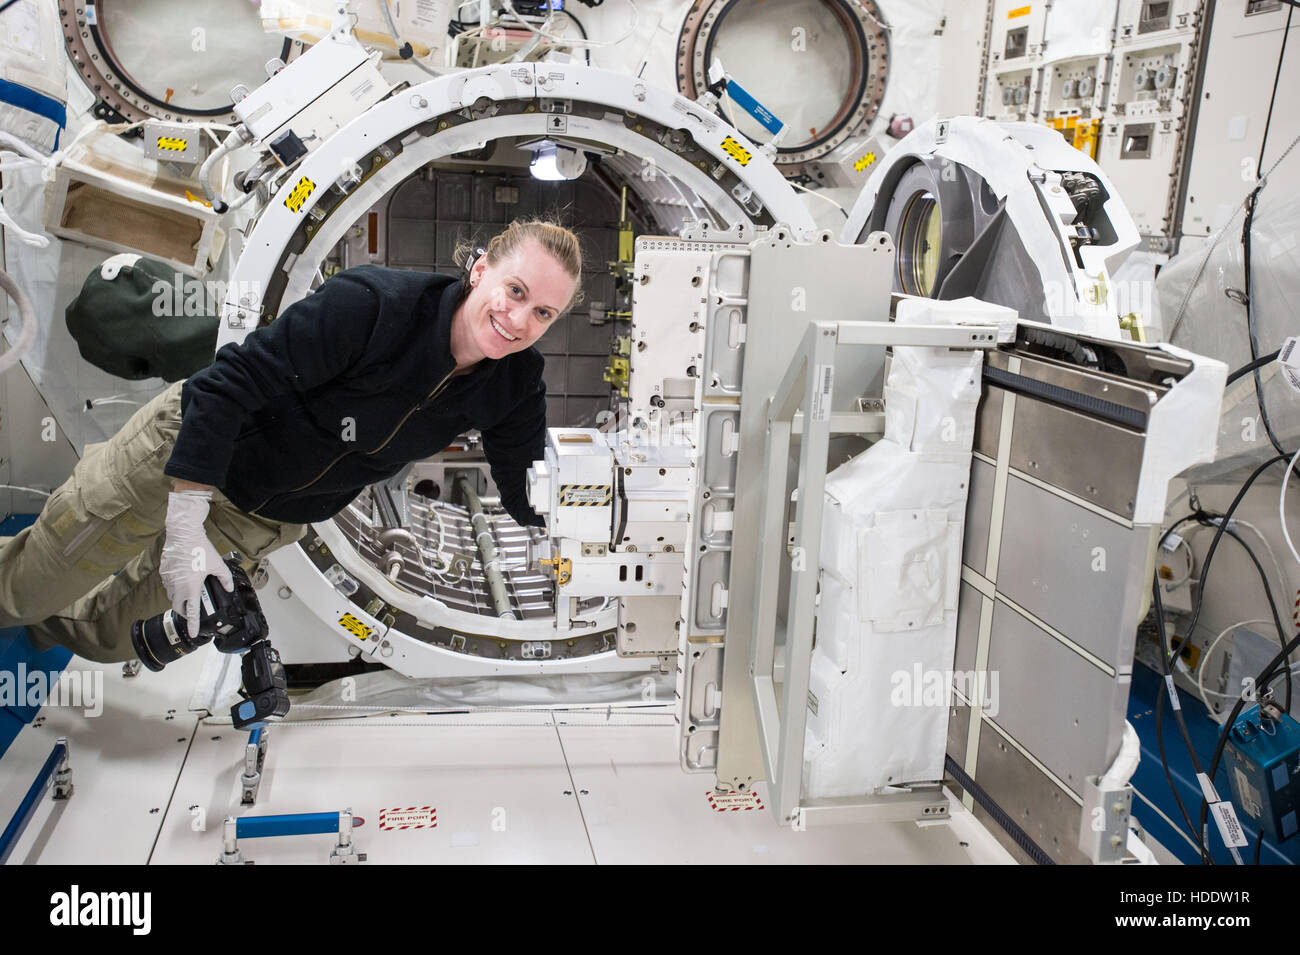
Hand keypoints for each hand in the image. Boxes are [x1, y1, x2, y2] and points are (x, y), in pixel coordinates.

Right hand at [160, 490, 233, 636]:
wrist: (183, 533)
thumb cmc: (199, 548)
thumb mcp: (217, 564)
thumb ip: (225, 578)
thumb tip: (229, 587)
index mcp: (191, 587)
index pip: (191, 612)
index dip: (193, 624)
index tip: (193, 632)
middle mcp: (177, 586)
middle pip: (178, 606)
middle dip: (185, 611)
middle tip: (192, 610)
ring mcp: (168, 579)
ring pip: (172, 595)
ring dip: (179, 597)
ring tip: (190, 591)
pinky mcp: (163, 571)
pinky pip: (168, 583)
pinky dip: (174, 584)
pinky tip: (183, 577)